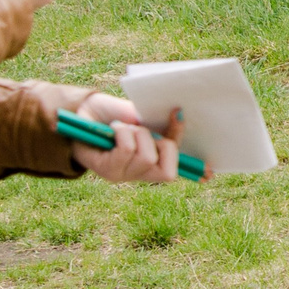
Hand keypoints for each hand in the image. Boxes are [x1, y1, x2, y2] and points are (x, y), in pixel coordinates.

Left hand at [73, 97, 199, 182]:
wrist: (79, 112)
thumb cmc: (110, 114)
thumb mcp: (140, 117)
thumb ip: (158, 122)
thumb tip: (181, 112)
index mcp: (149, 162)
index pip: (174, 170)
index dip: (192, 170)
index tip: (209, 171)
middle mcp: (137, 175)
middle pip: (165, 171)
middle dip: (162, 143)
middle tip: (143, 130)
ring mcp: (122, 176)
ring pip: (146, 157)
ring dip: (136, 134)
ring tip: (121, 128)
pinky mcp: (106, 171)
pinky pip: (127, 152)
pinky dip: (123, 134)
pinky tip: (112, 130)